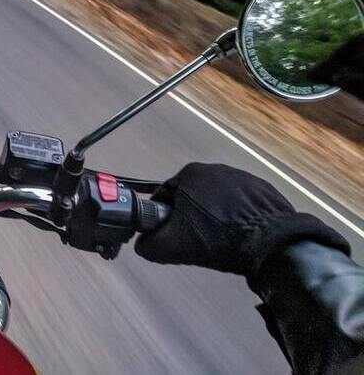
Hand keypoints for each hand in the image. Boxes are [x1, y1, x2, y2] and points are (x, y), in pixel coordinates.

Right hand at [135, 163, 348, 277]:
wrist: (271, 244)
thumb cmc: (219, 239)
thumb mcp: (174, 247)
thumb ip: (149, 245)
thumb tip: (142, 245)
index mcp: (190, 174)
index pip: (165, 195)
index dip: (164, 217)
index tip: (171, 234)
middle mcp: (215, 168)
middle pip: (191, 196)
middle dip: (190, 216)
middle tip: (196, 239)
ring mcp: (242, 176)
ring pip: (217, 199)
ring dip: (214, 215)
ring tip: (220, 239)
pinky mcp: (264, 189)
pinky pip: (242, 203)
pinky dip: (238, 216)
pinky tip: (240, 233)